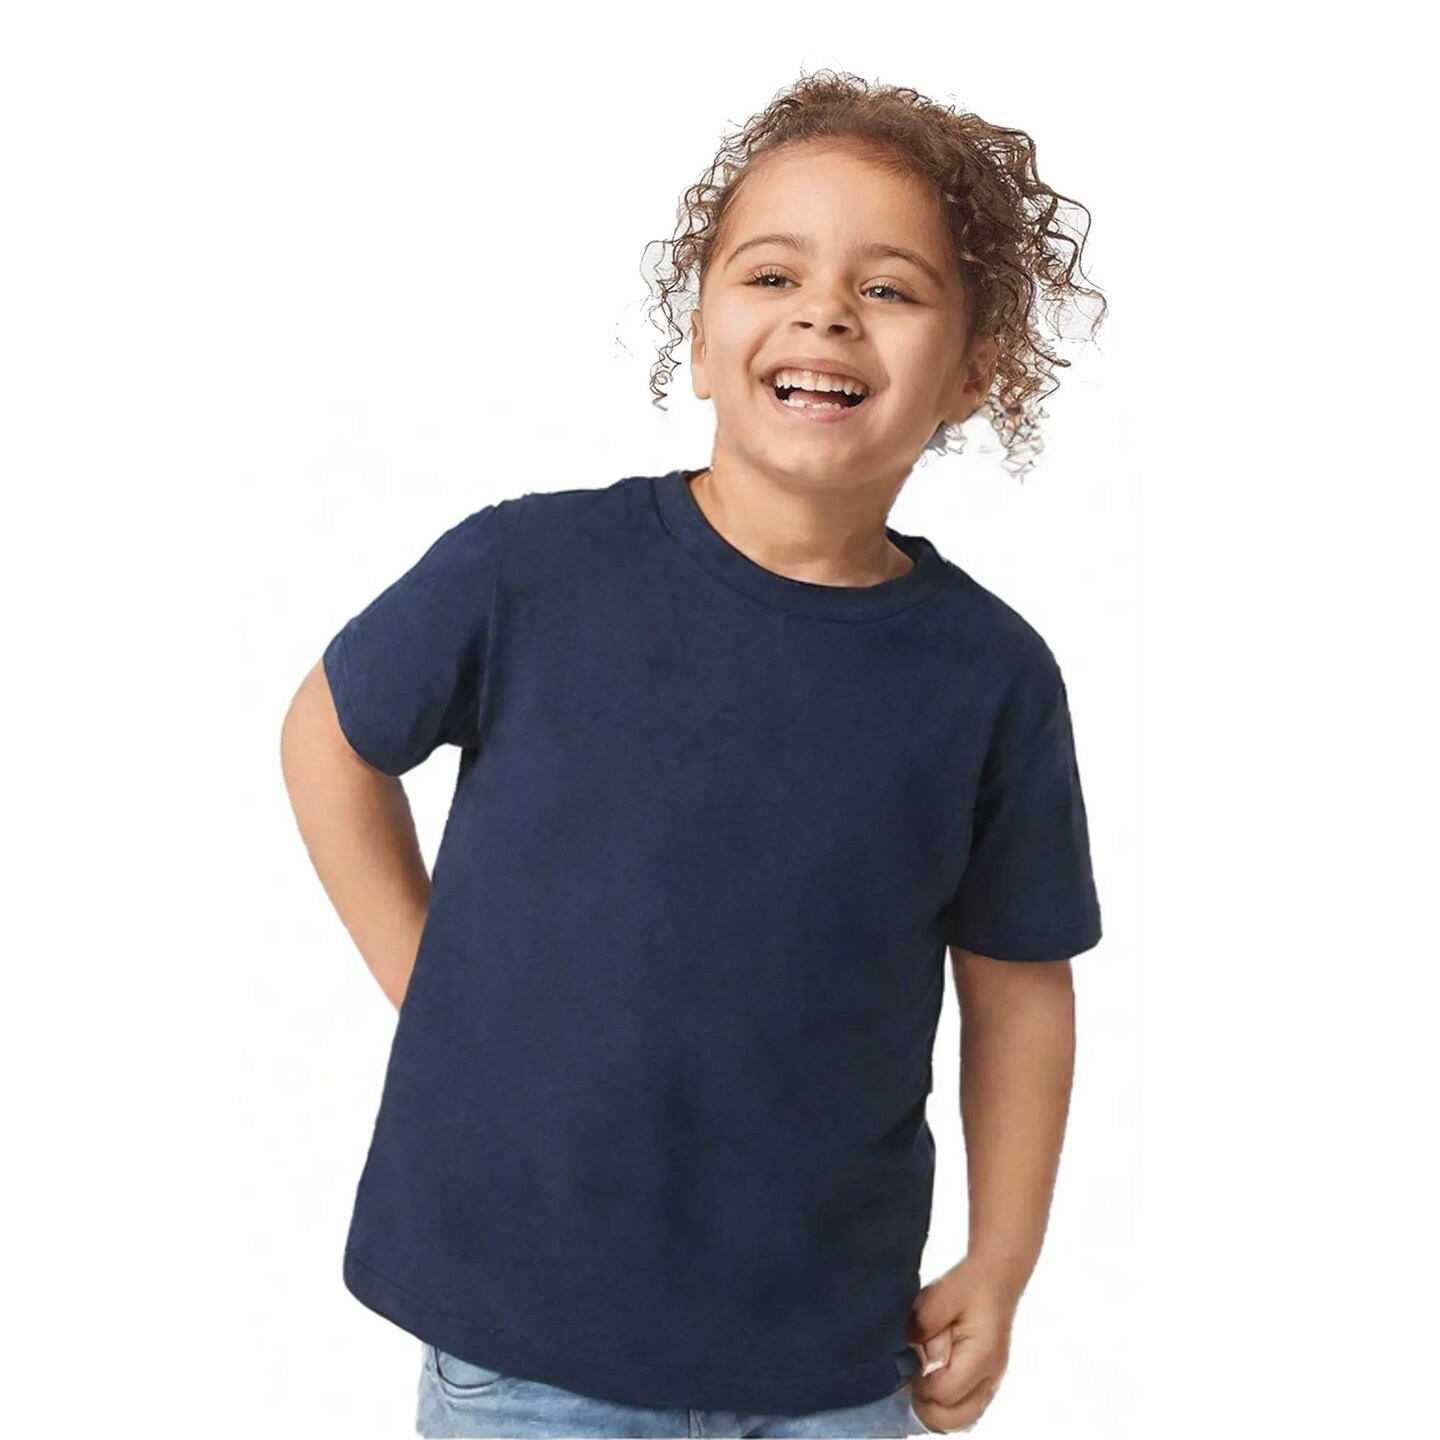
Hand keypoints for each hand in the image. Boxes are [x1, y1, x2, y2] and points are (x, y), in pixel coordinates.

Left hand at [904, 1258, 1019, 1433]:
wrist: (995, 1278)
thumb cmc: (967, 1285)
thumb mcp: (938, 1296)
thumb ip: (922, 1325)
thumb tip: (909, 1351)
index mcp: (980, 1357)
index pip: (942, 1393)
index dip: (920, 1383)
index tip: (912, 1363)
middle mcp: (990, 1378)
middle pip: (953, 1420)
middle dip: (925, 1404)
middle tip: (913, 1378)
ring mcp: (991, 1383)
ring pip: (961, 1421)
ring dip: (937, 1409)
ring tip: (923, 1380)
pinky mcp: (987, 1382)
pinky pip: (966, 1410)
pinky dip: (947, 1406)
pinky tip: (934, 1382)